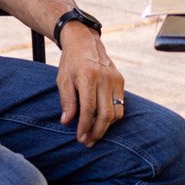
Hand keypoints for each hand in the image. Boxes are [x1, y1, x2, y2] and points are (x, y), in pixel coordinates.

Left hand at [55, 25, 124, 144]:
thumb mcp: (63, 80)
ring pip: (116, 113)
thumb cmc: (71, 63)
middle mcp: (104, 78)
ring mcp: (115, 79)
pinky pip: (120, 105)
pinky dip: (112, 117)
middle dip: (97, 132)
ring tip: (94, 135)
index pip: (89, 109)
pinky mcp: (121, 81)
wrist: (85, 42)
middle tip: (87, 142)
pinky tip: (102, 122)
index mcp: (88, 77)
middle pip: (106, 114)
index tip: (80, 138)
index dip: (85, 126)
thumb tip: (67, 122)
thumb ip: (67, 101)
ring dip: (106, 128)